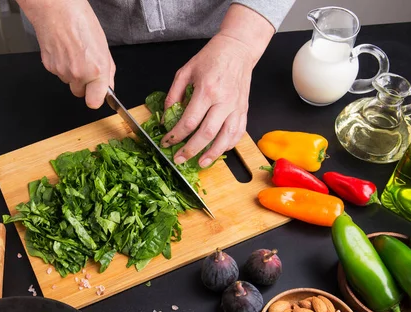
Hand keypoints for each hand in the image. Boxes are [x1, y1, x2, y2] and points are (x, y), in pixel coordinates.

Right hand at [18, 0, 114, 108]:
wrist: (56, 9)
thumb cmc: (80, 21)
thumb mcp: (103, 46)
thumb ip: (107, 71)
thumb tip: (108, 86)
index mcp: (96, 69)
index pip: (95, 102)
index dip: (96, 97)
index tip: (97, 93)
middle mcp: (79, 74)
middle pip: (80, 93)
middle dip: (83, 83)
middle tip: (84, 64)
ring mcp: (62, 72)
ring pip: (69, 82)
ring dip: (72, 73)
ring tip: (74, 52)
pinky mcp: (49, 67)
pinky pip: (58, 73)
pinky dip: (61, 65)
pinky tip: (64, 50)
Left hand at [162, 4, 273, 166]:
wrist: (237, 49)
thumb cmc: (211, 58)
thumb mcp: (185, 71)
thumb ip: (174, 94)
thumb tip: (166, 117)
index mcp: (207, 90)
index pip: (189, 121)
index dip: (176, 135)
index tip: (167, 142)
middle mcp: (223, 101)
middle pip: (206, 134)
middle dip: (190, 150)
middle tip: (178, 159)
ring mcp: (236, 107)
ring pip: (225, 138)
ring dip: (212, 154)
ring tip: (200, 163)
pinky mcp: (244, 110)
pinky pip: (238, 133)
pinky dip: (229, 145)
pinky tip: (219, 152)